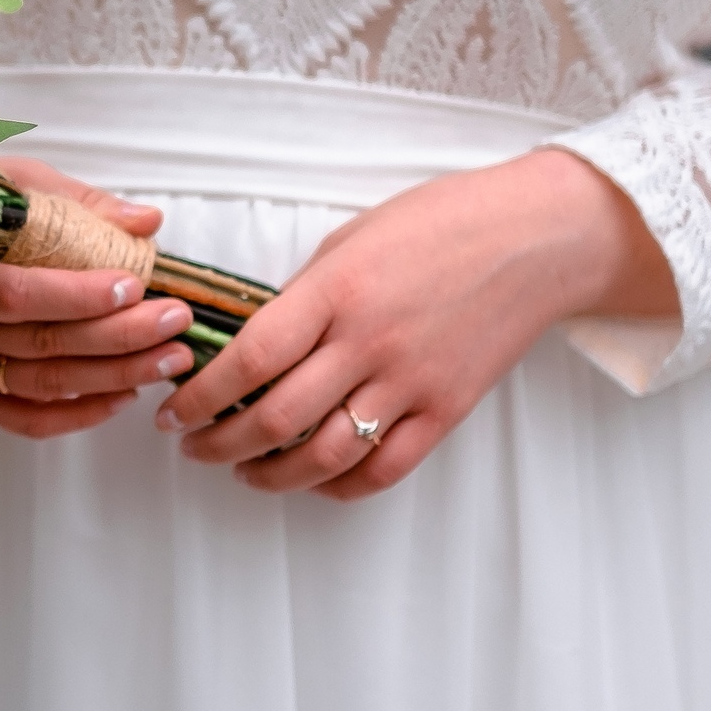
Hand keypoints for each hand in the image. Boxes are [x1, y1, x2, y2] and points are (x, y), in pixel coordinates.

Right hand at [0, 157, 196, 437]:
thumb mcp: (20, 186)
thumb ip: (83, 206)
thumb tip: (145, 223)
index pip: (20, 295)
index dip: (79, 297)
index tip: (134, 286)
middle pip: (43, 342)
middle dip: (120, 335)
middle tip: (175, 320)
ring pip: (44, 382)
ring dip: (115, 375)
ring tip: (170, 358)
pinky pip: (25, 419)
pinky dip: (78, 414)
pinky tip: (124, 396)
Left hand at [154, 150, 674, 499]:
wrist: (538, 238)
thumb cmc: (443, 223)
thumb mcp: (354, 238)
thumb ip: (304, 295)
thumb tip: (251, 342)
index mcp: (337, 291)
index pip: (249, 357)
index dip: (200, 394)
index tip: (172, 410)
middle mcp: (370, 342)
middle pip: (276, 417)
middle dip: (218, 442)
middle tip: (193, 446)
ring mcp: (412, 382)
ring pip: (324, 456)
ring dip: (269, 474)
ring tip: (241, 470)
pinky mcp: (448, 410)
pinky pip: (384, 469)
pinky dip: (338, 486)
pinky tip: (312, 481)